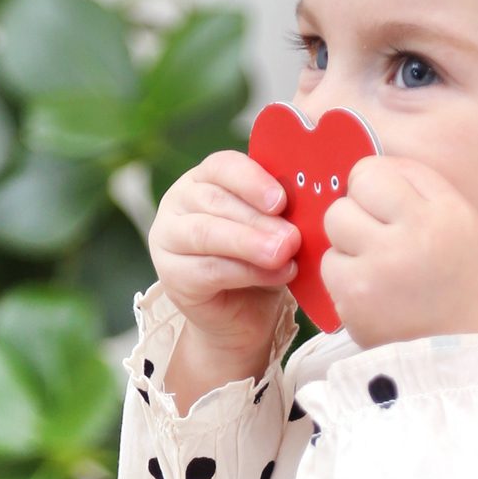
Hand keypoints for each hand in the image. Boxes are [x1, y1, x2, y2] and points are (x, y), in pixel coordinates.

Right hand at [149, 150, 300, 359]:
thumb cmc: (264, 256)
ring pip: (206, 233)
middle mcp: (179, 202)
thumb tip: (309, 205)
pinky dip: (248, 272)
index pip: (222, 166)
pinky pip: (208, 270)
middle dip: (257, 218)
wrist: (246, 312)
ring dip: (250, 244)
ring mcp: (168, 239)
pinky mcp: (171, 276)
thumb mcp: (276, 226)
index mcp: (206, 178)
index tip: (281, 200)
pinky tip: (279, 274)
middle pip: (214, 200)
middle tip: (292, 236)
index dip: (252, 180)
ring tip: (284, 254)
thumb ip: (283, 212)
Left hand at [320, 156, 477, 348]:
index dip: (378, 186)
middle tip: (379, 238)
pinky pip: (329, 262)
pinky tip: (368, 291)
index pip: (385, 166)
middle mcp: (417, 229)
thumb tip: (369, 167)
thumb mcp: (465, 232)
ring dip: (348, 241)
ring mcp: (383, 261)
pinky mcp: (355, 293)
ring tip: (376, 266)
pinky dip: (342, 275)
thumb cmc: (461, 293)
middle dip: (360, 209)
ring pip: (336, 221)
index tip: (387, 207)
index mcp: (448, 212)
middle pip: (355, 188)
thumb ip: (424, 193)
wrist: (457, 365)